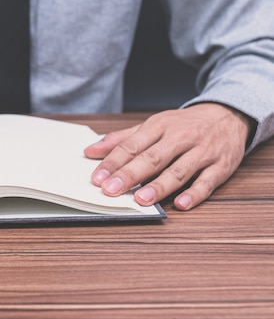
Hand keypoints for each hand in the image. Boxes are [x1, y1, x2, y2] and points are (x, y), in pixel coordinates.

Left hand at [84, 103, 253, 209]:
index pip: (132, 145)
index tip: (97, 178)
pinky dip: (195, 193)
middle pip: (152, 158)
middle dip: (130, 175)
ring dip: (160, 186)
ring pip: (179, 170)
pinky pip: (208, 181)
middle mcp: (181, 137)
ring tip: (141, 199)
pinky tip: (181, 204)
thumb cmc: (184, 124)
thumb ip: (122, 139)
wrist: (228, 114)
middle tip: (111, 190)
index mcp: (160, 125)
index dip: (113, 162)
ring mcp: (203, 151)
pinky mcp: (222, 165)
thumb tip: (90, 151)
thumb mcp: (153, 125)